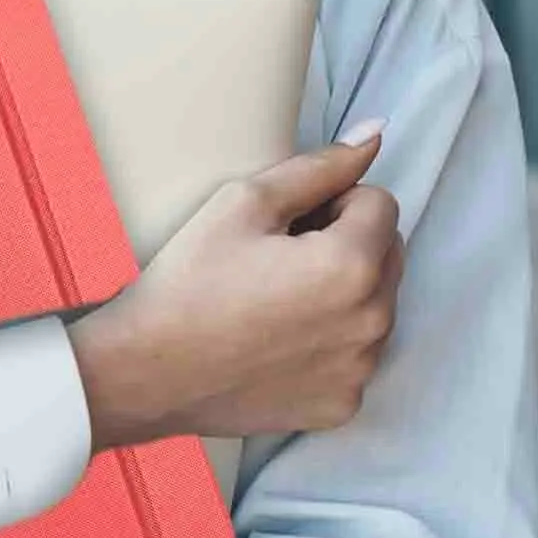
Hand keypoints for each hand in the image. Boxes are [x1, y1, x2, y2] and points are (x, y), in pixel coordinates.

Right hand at [68, 122, 402, 449]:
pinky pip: (358, 354)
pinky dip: (332, 340)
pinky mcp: (343, 404)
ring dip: (346, 290)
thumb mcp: (246, 201)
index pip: (381, 202)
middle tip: (283, 253)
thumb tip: (376, 133)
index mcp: (351, 265)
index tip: (289, 222)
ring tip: (279, 296)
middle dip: (349, 242)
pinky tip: (280, 338)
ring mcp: (360, 371)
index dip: (334, 200)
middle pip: (388, 253)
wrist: (149, 369)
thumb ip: (320, 166)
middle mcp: (371, 323)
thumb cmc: (190, 278)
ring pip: (378, 304)